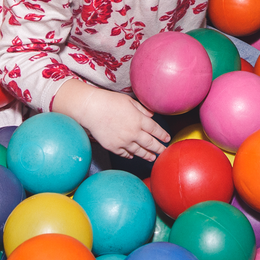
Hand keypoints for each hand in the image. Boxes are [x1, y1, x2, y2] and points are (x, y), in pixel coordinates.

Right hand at [52, 80, 170, 160]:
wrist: (91, 109)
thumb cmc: (110, 101)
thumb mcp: (129, 101)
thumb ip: (142, 109)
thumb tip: (151, 115)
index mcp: (139, 120)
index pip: (156, 130)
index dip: (163, 135)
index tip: (167, 139)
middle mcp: (134, 132)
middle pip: (150, 143)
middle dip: (159, 148)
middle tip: (164, 152)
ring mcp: (124, 141)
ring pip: (139, 151)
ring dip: (147, 155)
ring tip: (152, 158)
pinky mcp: (113, 147)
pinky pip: (125, 153)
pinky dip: (130, 155)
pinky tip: (133, 155)